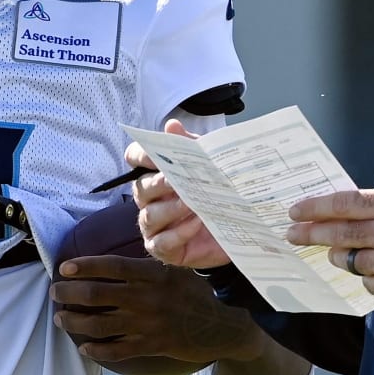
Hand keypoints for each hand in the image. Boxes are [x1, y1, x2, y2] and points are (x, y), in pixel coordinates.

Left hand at [51, 255, 260, 366]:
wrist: (222, 327)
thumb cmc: (195, 293)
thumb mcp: (176, 270)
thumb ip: (148, 265)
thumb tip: (117, 258)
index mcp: (154, 275)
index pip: (112, 266)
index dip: (85, 266)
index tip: (64, 268)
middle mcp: (148, 298)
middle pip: (97, 295)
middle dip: (70, 294)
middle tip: (55, 292)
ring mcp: (148, 324)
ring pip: (100, 325)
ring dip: (75, 322)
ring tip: (61, 319)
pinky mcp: (151, 346)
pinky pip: (116, 351)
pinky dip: (96, 350)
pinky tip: (83, 347)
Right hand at [127, 120, 229, 268]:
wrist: (238, 229)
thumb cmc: (217, 193)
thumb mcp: (209, 165)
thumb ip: (191, 146)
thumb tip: (172, 125)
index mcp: (156, 174)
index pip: (135, 159)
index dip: (140, 155)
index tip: (154, 154)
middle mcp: (150, 200)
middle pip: (140, 189)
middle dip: (157, 184)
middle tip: (176, 181)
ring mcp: (154, 226)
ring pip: (149, 216)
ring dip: (170, 209)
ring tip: (191, 204)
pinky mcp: (163, 249)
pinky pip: (161, 242)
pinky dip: (178, 233)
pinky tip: (195, 224)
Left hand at [287, 188, 373, 310]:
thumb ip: (371, 207)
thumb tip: (327, 212)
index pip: (345, 203)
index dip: (316, 207)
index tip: (295, 211)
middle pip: (339, 233)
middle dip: (310, 233)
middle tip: (292, 234)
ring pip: (347, 259)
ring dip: (342, 257)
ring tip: (357, 253)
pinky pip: (363, 281)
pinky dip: (368, 277)